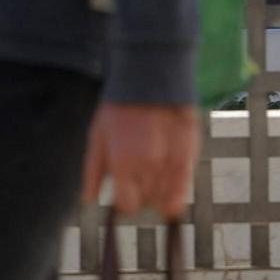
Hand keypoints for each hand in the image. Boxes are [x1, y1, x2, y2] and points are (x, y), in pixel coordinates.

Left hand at [82, 102, 198, 218]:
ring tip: (154, 170)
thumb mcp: (98, 135)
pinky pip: (184, 188)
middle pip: (147, 202)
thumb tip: (89, 200)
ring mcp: (171, 159)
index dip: (125, 201)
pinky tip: (170, 176)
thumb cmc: (120, 105)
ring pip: (165, 198)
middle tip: (139, 175)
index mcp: (123, 163)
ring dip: (159, 191)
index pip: (127, 206)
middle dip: (141, 193)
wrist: (151, 73)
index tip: (125, 191)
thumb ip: (93, 171)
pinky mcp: (190, 151)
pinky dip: (176, 190)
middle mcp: (148, 165)